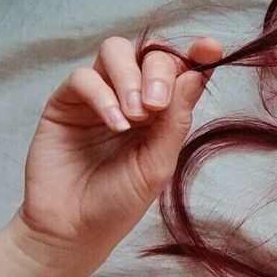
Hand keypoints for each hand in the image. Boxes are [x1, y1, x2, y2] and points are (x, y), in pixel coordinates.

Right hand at [16, 36, 222, 253]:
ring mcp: (99, 96)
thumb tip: (195, 76)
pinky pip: (83, 77)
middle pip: (151, 53)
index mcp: (164, 110)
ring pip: (115, 51)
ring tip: (135, 115)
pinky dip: (102, 95)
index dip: (198, 53)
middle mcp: (132, 95)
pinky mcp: (66, 103)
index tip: (210, 48)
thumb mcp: (159, 164)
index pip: (183, 69)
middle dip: (159, 72)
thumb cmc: (119, 201)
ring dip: (130, 76)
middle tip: (156, 106)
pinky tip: (114, 123)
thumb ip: (176, 121)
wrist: (74, 228)